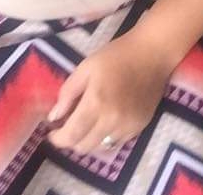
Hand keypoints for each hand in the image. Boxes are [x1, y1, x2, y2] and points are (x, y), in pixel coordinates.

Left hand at [46, 31, 173, 154]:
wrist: (151, 54)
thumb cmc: (115, 56)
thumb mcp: (85, 67)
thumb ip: (68, 93)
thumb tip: (54, 117)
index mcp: (96, 102)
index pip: (72, 134)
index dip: (58, 139)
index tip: (51, 133)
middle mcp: (112, 120)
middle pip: (85, 146)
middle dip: (71, 140)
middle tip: (67, 127)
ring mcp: (128, 127)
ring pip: (100, 147)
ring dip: (88, 140)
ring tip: (85, 124)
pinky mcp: (139, 128)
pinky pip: (116, 142)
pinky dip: (106, 137)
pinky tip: (104, 121)